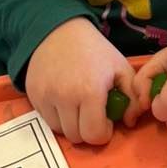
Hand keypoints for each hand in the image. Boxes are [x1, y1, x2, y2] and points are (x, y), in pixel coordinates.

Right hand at [25, 18, 137, 146]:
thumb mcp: (121, 68)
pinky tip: (63, 98)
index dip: (104, 132)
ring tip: (77, 105)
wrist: (59, 30)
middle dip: (88, 129)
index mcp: (90, 91)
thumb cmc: (94, 50)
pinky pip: (46, 119)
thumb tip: (130, 122)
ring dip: (71, 124)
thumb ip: (133, 97)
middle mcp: (65, 97)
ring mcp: (46, 97)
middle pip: (77, 137)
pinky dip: (56, 115)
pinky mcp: (33, 95)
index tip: (106, 119)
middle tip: (92, 111)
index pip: (95, 135)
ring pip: (60, 131)